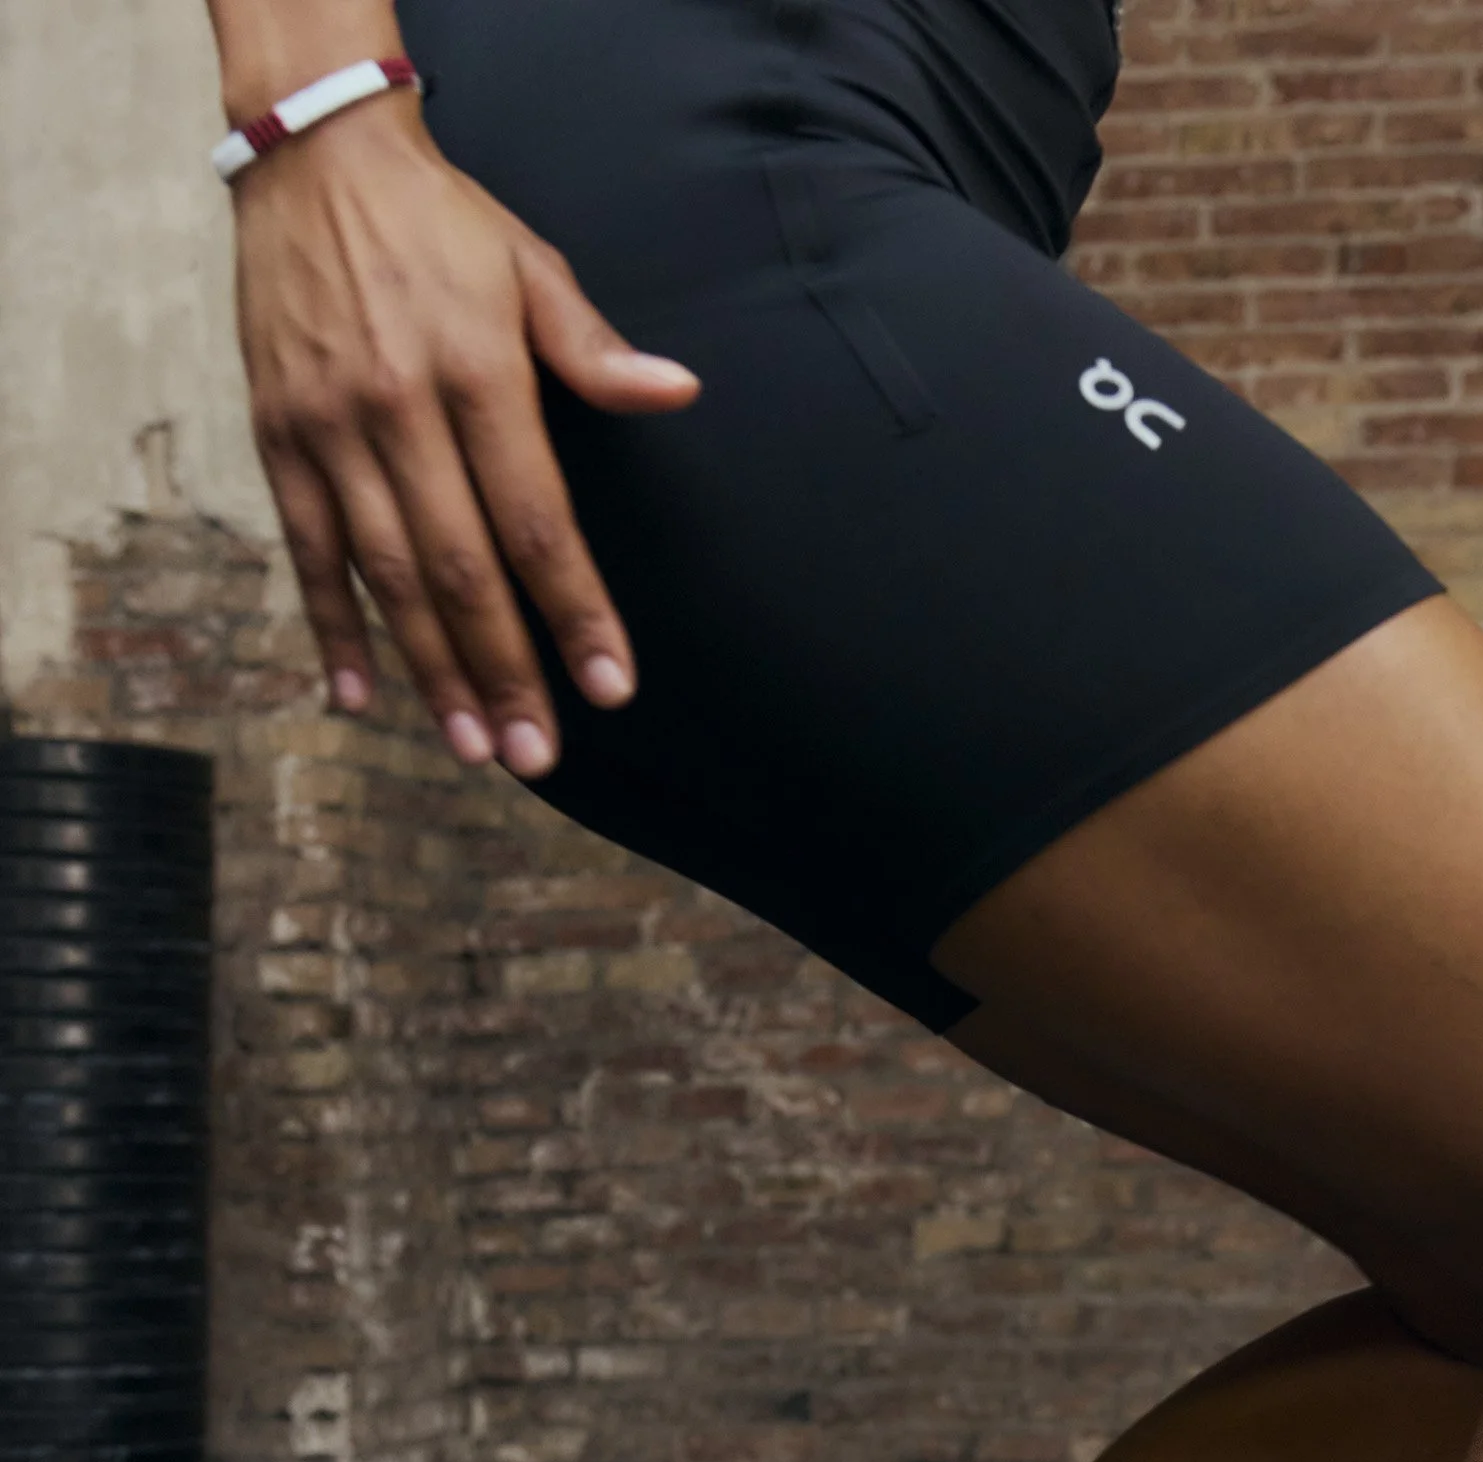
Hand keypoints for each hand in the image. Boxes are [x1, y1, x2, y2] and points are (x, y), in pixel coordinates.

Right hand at [230, 93, 698, 773]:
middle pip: (463, 568)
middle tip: (538, 756)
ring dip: (431, 670)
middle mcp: (400, 409)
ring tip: (472, 748)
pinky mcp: (279, 438)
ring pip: (389, 576)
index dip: (576, 611)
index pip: (538, 519)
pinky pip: (308, 551)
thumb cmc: (440, 223)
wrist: (314, 158)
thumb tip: (677, 391)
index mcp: (475, 371)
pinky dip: (332, 627)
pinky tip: (358, 696)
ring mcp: (331, 429)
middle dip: (506, 671)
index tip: (610, 685)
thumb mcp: (529, 267)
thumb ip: (594, 348)